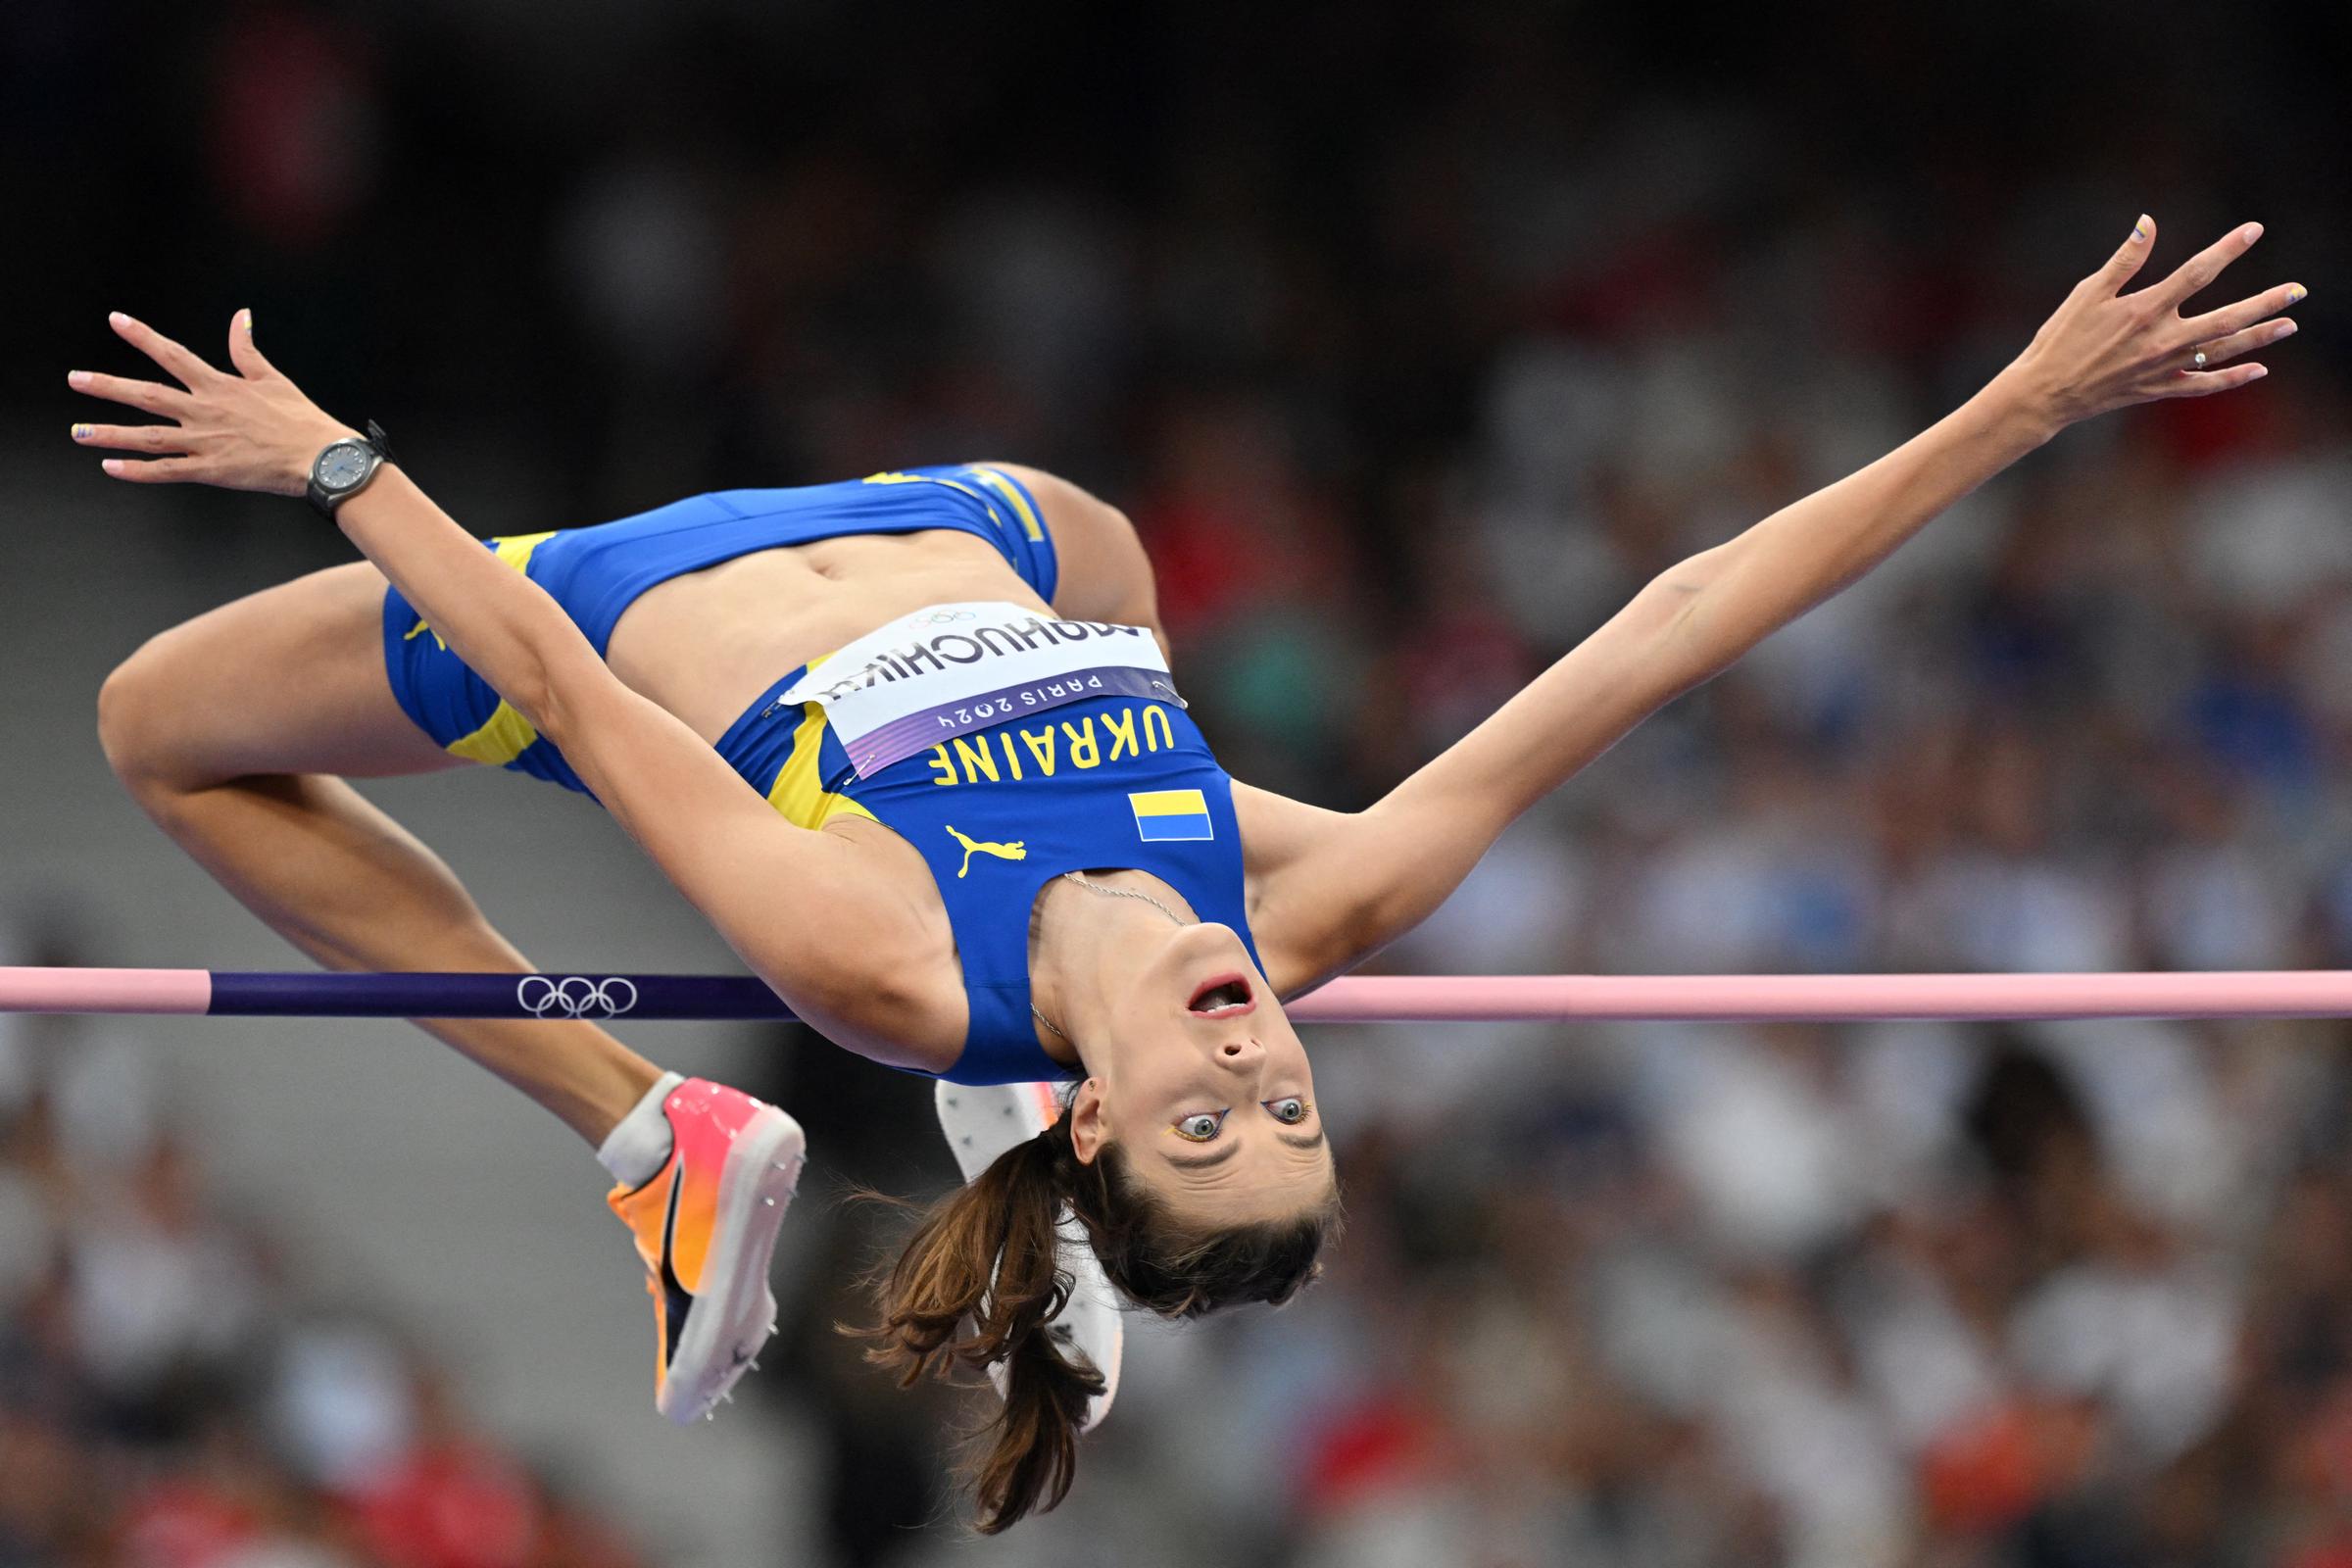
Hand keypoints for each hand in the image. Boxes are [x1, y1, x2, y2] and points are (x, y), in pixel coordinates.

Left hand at [67, 311, 354, 496]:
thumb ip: (247, 349)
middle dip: (108, 386)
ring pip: (146, 437)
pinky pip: (166, 471)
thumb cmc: (301, 420)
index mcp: (220, 386)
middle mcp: (204, 411)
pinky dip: (136, 472)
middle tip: (76, 380)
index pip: (173, 355)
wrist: (321, 458)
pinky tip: (111, 468)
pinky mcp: (210, 471)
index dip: (143, 337)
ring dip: (109, 434)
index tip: (116, 321)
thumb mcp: (273, 378)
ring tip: (78, 431)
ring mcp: (204, 442)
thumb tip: (241, 316)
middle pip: (146, 396)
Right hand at [2001, 217, 2302, 433]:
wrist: (2044, 394)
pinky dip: (2232, 379)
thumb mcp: (2086, 293)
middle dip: (2265, 303)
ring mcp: (2163, 368)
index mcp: (2145, 310)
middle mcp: (2162, 340)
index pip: (2197, 273)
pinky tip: (2259, 369)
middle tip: (2298, 291)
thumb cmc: (2060, 339)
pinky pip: (2203, 386)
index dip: (2228, 249)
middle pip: (2226, 318)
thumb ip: (2124, 260)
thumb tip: (2148, 222)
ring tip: (2290, 325)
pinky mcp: (2157, 389)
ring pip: (2222, 352)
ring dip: (2259, 337)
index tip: (2255, 230)